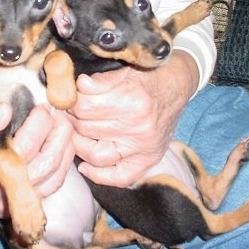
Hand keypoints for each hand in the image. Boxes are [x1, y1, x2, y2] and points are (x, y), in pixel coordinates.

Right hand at [0, 103, 74, 218]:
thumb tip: (6, 109)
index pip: (27, 147)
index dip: (39, 122)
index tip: (41, 105)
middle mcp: (8, 194)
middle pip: (49, 163)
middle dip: (59, 132)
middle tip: (58, 111)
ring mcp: (17, 200)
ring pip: (57, 175)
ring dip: (66, 146)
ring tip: (62, 123)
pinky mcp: (23, 199)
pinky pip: (53, 183)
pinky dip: (63, 162)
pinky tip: (62, 144)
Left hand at [70, 50, 198, 186]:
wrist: (178, 86)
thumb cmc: (149, 77)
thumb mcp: (124, 72)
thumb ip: (100, 81)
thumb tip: (78, 85)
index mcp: (131, 100)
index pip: (83, 107)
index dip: (71, 102)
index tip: (71, 99)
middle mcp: (138, 127)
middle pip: (86, 129)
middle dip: (73, 119)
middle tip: (72, 113)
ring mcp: (144, 147)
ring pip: (95, 154)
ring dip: (80, 143)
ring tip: (78, 131)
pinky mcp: (148, 159)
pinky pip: (119, 177)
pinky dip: (99, 175)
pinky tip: (85, 165)